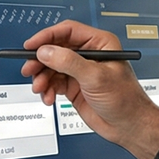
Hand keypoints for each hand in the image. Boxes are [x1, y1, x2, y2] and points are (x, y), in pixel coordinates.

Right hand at [19, 21, 158, 158]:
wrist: (129, 127)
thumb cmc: (125, 100)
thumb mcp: (96, 78)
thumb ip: (69, 62)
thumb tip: (46, 51)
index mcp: (99, 44)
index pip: (68, 31)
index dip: (47, 37)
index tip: (31, 46)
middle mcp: (88, 55)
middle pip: (55, 49)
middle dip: (40, 60)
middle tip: (29, 70)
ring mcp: (80, 71)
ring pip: (51, 67)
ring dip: (42, 77)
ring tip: (40, 88)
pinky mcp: (74, 86)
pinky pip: (53, 82)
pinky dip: (47, 89)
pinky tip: (48, 98)